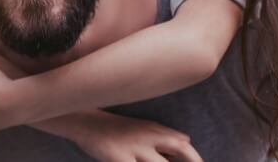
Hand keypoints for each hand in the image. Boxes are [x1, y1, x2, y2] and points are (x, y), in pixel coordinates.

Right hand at [50, 111, 200, 161]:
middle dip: (192, 161)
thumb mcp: (142, 126)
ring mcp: (133, 147)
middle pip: (181, 148)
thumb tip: (187, 141)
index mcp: (155, 130)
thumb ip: (164, 135)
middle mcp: (148, 137)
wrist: (82, 120)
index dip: (195, 160)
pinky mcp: (117, 157)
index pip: (184, 145)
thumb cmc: (115, 128)